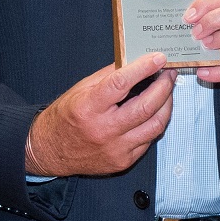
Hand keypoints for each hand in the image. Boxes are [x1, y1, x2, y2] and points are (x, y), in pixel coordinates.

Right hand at [26, 52, 175, 175]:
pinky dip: (155, 123)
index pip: (121, 83)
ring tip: (167, 91)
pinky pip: (148, 140)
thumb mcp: (80, 90)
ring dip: (166, 105)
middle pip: (145, 107)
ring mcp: (115, 149)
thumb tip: (135, 62)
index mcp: (88, 107)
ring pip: (155, 126)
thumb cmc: (65, 118)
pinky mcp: (123, 161)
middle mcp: (103, 130)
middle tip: (169, 74)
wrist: (50, 151)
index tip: (158, 58)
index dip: (143, 68)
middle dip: (164, 87)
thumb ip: (108, 76)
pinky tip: (155, 112)